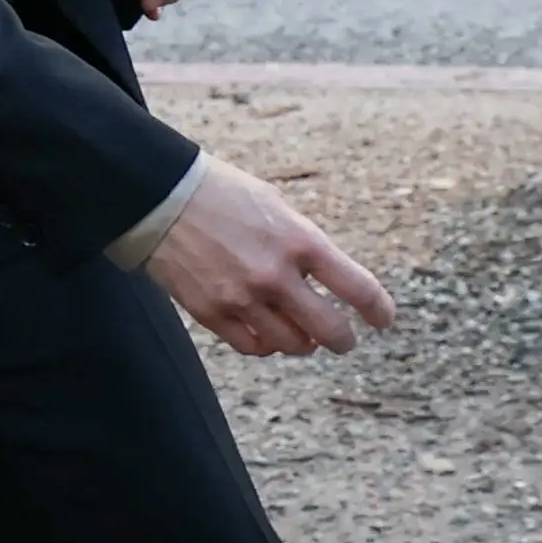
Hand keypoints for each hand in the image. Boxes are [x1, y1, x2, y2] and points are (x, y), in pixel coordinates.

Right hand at [142, 158, 397, 357]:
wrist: (159, 197)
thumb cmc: (222, 195)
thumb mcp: (276, 207)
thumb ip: (305, 244)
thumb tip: (327, 281)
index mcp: (300, 241)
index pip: (359, 289)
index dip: (379, 311)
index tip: (382, 320)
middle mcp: (275, 274)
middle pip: (330, 330)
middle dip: (343, 340)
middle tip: (343, 340)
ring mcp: (242, 297)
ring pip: (291, 345)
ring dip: (302, 344)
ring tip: (300, 338)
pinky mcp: (211, 312)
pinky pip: (251, 347)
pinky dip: (265, 346)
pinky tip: (265, 336)